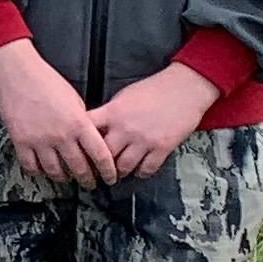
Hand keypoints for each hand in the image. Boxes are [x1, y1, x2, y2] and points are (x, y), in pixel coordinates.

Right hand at [0, 40, 115, 186]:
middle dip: (88, 180)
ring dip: (64, 179)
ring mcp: (40, 141)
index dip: (108, 171)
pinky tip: (43, 171)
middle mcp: (62, 136)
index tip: (109, 177)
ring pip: (55, 172)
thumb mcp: (74, 100)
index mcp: (79, 124)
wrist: (18, 74)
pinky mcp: (21, 142)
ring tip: (67, 179)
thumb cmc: (46, 82)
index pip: (100, 155)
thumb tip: (87, 139)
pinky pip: (31, 166)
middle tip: (90, 183)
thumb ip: (82, 122)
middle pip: (79, 168)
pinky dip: (38, 172)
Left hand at [89, 62, 221, 179]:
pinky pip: (146, 169)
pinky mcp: (162, 148)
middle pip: (103, 155)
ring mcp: (144, 140)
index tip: (78, 151)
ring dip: (118, 172)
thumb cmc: (154, 89)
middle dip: (98, 165)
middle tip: (95, 170)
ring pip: (123, 167)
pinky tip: (138, 170)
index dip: (79, 143)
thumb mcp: (124, 96)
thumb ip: (109, 113)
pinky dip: (140, 172)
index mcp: (113, 113)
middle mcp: (126, 129)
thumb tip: (95, 128)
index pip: (87, 131)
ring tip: (116, 173)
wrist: (185, 88)